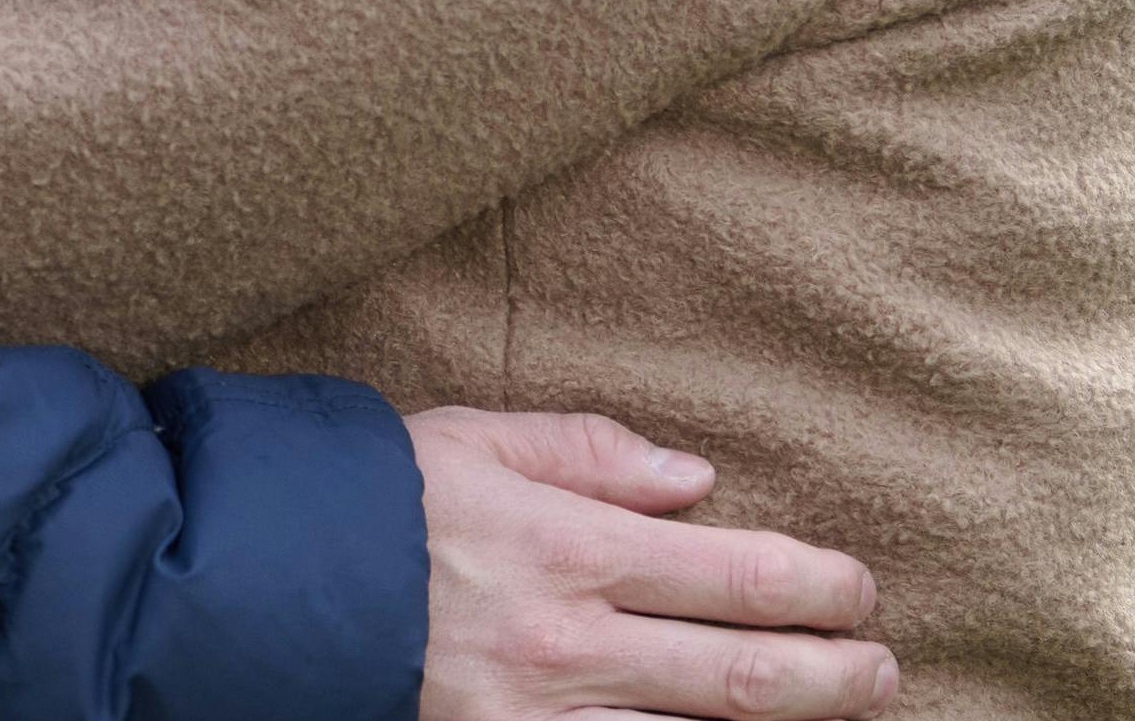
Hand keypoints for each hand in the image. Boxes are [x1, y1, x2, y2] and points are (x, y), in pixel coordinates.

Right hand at [408, 408, 891, 719]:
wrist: (251, 592)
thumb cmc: (366, 502)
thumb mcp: (473, 441)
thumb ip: (589, 452)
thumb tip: (695, 480)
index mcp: (572, 547)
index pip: (740, 576)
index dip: (822, 586)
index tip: (861, 587)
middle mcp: (570, 642)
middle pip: (745, 676)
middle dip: (837, 676)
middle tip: (883, 670)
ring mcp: (538, 719)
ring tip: (840, 716)